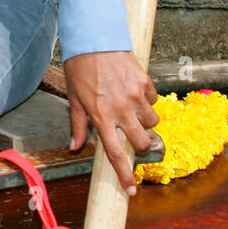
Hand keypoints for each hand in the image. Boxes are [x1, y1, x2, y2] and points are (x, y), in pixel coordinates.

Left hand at [64, 51, 159, 194]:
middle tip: (132, 136)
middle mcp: (121, 109)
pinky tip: (133, 90)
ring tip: (129, 107)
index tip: (131, 189)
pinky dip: (147, 100)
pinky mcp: (146, 83)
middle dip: (141, 145)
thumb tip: (75, 147)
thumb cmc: (80, 69)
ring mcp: (136, 97)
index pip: (115, 153)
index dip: (124, 174)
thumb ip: (77, 124)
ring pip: (152, 123)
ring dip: (144, 121)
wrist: (94, 40)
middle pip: (143, 142)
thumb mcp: (73, 98)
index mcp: (101, 116)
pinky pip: (154, 101)